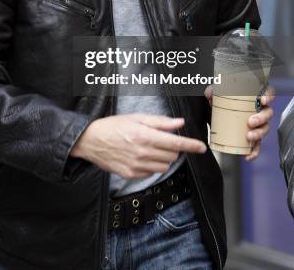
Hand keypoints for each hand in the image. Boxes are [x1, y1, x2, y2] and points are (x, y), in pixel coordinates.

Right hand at [70, 113, 206, 178]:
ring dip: (164, 157)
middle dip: (173, 147)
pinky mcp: (131, 174)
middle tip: (163, 140)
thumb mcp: (136, 117)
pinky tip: (143, 156)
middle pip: (172, 154)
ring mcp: (137, 165)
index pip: (175, 142)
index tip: (202, 147)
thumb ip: (160, 122)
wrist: (91, 141)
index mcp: (144, 135)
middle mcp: (142, 152)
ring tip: (151, 148)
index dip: (191, 145)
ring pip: (165, 165)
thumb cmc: (113, 126)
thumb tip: (179, 123)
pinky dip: (153, 165)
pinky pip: (152, 172)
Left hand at [205, 84, 274, 159]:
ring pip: (265, 128)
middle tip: (251, 122)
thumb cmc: (223, 102)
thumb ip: (212, 91)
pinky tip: (248, 155)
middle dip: (262, 118)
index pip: (267, 92)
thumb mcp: (217, 94)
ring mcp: (257, 124)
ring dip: (259, 134)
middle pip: (268, 113)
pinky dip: (254, 151)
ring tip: (249, 136)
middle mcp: (258, 110)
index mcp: (253, 97)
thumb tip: (210, 94)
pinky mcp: (253, 137)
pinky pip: (257, 145)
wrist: (217, 116)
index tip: (263, 100)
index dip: (269, 95)